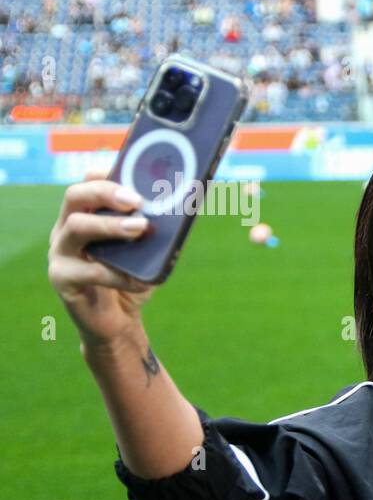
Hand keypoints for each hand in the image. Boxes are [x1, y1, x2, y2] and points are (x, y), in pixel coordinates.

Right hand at [48, 171, 156, 347]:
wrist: (117, 324)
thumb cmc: (131, 280)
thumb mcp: (147, 253)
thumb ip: (157, 232)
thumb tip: (184, 208)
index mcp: (86, 215)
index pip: (88, 183)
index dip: (107, 175)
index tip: (133, 175)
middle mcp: (67, 229)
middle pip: (75, 196)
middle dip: (106, 192)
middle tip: (136, 200)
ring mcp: (60, 253)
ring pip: (76, 227)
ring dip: (110, 225)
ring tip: (140, 228)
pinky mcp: (62, 279)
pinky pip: (89, 272)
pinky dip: (117, 275)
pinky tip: (138, 280)